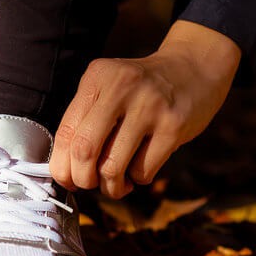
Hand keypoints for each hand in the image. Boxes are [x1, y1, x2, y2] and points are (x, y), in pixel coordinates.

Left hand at [49, 20, 240, 197]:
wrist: (193, 69)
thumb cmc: (139, 91)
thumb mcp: (107, 89)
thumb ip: (85, 120)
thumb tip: (65, 171)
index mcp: (97, 78)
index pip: (66, 132)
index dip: (61, 166)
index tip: (67, 179)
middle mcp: (121, 88)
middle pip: (85, 149)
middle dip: (82, 178)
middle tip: (89, 184)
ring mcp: (150, 106)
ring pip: (113, 166)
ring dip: (111, 186)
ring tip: (116, 183)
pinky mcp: (174, 125)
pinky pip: (143, 170)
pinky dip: (137, 179)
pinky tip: (140, 167)